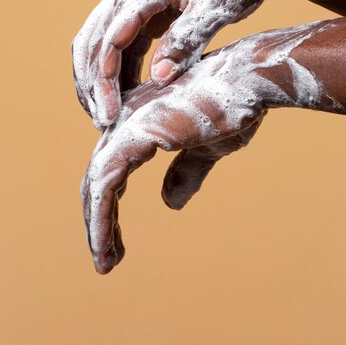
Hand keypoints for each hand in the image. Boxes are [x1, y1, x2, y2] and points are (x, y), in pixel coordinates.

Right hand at [72, 0, 305, 127]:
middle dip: (92, 84)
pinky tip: (127, 95)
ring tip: (108, 116)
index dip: (105, 81)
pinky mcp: (146, 6)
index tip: (110, 117)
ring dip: (100, 78)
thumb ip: (188, 39)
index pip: (109, 39)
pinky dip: (118, 69)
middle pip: (93, 41)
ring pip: (100, 42)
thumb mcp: (218, 7)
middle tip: (102, 124)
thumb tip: (160, 79)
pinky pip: (121, 41)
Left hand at [80, 21, 330, 273]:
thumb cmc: (234, 106)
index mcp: (142, 121)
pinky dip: (101, 220)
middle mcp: (127, 121)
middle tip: (107, 258)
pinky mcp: (133, 136)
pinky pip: (105, 186)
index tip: (117, 241)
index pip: (114, 169)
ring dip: (98, 226)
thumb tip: (169, 203)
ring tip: (105, 264)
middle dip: (101, 219)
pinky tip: (106, 248)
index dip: (111, 205)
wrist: (248, 80)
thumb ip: (186, 171)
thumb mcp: (208, 149)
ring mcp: (127, 126)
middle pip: (100, 178)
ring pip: (97, 185)